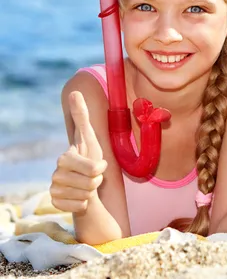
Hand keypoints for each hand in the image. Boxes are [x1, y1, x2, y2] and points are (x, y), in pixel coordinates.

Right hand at [50, 91, 106, 212]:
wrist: (85, 184)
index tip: (97, 165)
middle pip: (91, 183)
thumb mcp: (89, 137)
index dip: (100, 168)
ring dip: (92, 191)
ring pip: (86, 195)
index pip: (94, 168)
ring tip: (87, 185)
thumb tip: (75, 91)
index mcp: (63, 158)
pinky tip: (80, 197)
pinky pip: (80, 206)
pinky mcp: (56, 204)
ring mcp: (54, 190)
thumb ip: (82, 116)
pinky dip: (85, 203)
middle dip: (97, 180)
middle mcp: (55, 174)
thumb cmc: (90, 158)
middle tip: (92, 176)